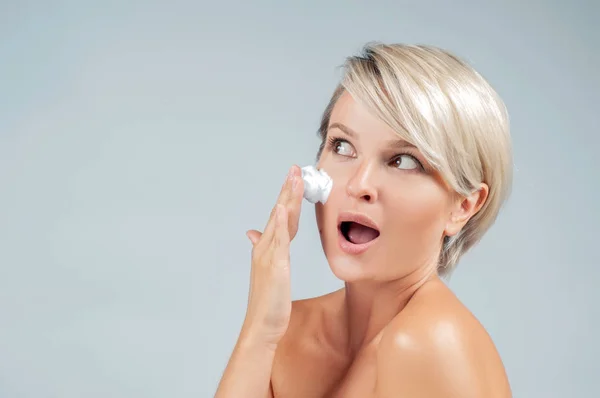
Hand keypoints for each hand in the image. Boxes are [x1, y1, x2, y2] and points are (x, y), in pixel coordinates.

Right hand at [241, 165, 303, 347]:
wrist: (261, 326)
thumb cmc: (268, 301)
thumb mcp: (269, 271)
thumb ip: (266, 250)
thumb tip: (254, 233)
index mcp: (269, 248)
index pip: (281, 216)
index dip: (289, 197)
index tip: (296, 178)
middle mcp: (266, 247)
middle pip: (280, 212)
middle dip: (288, 189)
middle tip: (296, 168)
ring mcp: (269, 256)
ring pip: (279, 221)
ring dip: (286, 198)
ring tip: (293, 178)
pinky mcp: (274, 266)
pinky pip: (278, 241)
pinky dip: (280, 223)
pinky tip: (283, 208)